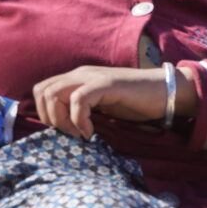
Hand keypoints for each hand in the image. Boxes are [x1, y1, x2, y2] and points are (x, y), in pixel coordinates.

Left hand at [30, 66, 182, 140]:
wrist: (165, 91)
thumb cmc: (136, 101)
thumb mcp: (102, 104)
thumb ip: (83, 108)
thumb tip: (64, 126)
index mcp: (77, 78)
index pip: (41, 89)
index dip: (44, 112)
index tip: (64, 130)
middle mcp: (80, 74)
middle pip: (42, 91)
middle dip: (49, 117)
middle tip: (70, 133)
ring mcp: (92, 77)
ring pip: (54, 93)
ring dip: (62, 119)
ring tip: (80, 133)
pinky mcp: (106, 85)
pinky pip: (79, 100)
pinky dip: (79, 120)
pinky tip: (91, 132)